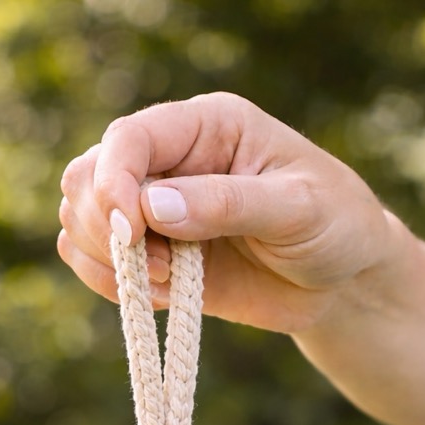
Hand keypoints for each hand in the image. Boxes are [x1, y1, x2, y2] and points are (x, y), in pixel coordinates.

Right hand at [58, 93, 393, 333]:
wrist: (343, 281)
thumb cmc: (335, 226)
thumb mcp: (297, 209)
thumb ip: (228, 204)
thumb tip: (153, 207)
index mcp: (205, 127)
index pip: (129, 139)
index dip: (115, 183)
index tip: (135, 231)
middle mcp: (170, 163)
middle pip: (86, 178)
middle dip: (106, 227)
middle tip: (159, 267)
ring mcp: (156, 213)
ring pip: (81, 223)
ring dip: (107, 260)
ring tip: (167, 281)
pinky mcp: (154, 260)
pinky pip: (97, 267)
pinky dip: (113, 288)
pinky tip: (165, 296)